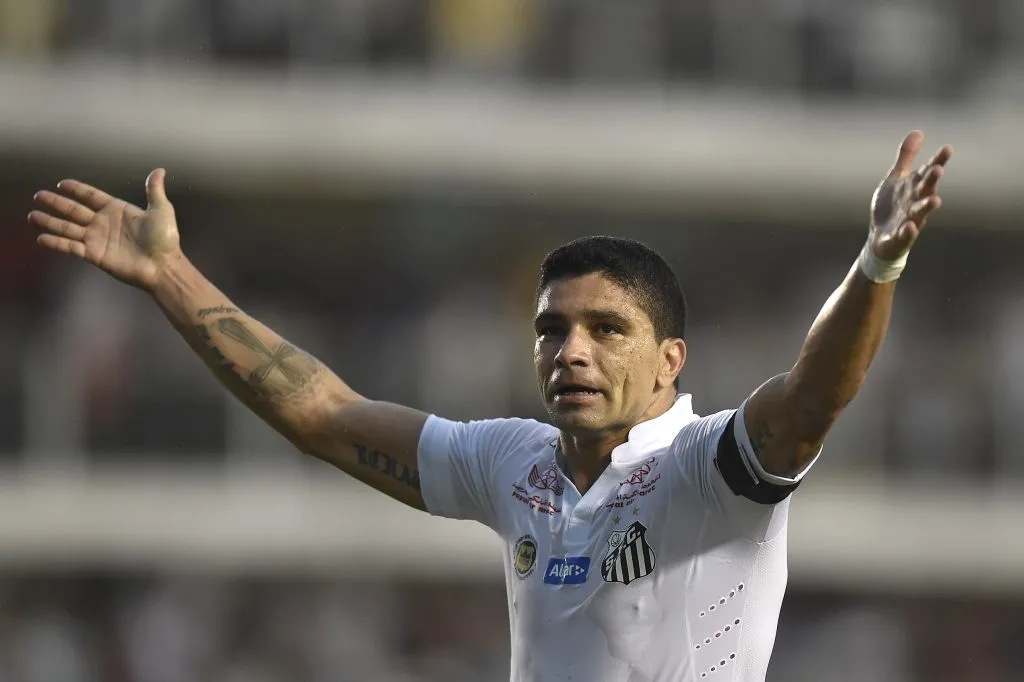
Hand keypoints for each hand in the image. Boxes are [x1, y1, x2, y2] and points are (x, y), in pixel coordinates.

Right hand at [29, 169, 181, 290]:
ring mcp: (98, 239)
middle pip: (74, 210)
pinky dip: (57, 243)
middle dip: (56, 203)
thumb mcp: (161, 210)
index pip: (91, 196)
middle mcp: (104, 223)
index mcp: (117, 210)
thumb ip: (154, 190)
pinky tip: (42, 238)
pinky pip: (71, 247)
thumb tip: (159, 170)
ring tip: (32, 216)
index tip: (61, 183)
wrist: (163, 265)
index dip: (77, 189)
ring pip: (68, 227)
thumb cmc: (165, 239)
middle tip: (38, 196)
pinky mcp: (95, 254)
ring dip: (50, 222)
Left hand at [869, 130, 952, 260]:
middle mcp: (915, 203)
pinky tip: (909, 227)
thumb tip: (918, 132)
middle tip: (938, 169)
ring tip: (935, 201)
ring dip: (927, 206)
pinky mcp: (898, 238)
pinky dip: (908, 232)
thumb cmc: (892, 206)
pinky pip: (904, 236)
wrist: (881, 239)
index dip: (938, 160)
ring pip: (920, 213)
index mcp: (915, 188)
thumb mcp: (896, 178)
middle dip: (932, 180)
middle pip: (926, 190)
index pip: (928, 172)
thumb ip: (906, 157)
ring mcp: (909, 221)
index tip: (947, 148)